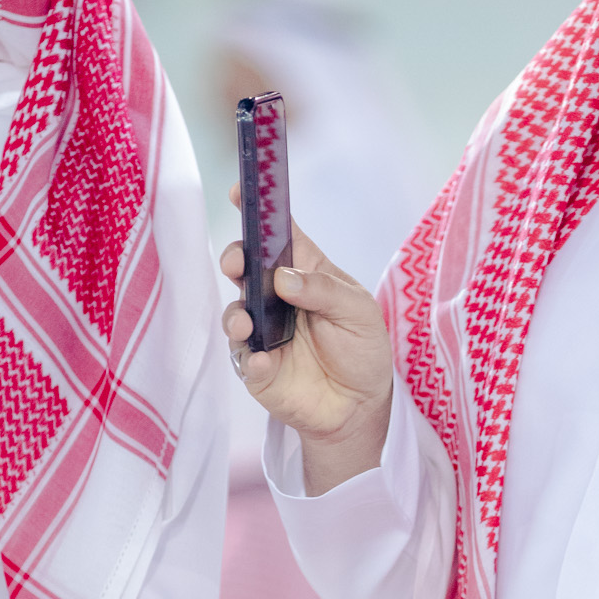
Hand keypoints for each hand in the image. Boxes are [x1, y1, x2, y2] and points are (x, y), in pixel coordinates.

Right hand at [220, 192, 393, 494]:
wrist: (361, 406)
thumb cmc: (362, 349)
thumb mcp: (359, 313)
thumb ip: (325, 291)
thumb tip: (283, 278)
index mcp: (304, 273)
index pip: (278, 236)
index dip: (259, 211)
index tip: (240, 191)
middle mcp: (276, 298)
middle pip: (245, 269)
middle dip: (236, 260)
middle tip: (239, 265)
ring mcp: (262, 332)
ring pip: (236, 314)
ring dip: (237, 317)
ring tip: (246, 326)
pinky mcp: (257, 368)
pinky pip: (244, 360)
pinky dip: (251, 360)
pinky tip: (265, 362)